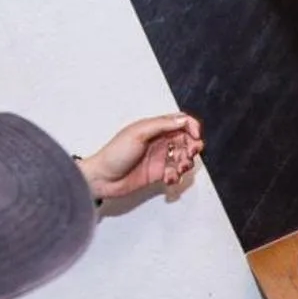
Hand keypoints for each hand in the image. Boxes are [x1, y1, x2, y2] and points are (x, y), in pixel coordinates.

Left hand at [80, 113, 201, 200]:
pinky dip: (176, 176)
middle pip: (185, 140)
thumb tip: (182, 120)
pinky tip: (168, 178)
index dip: (191, 127)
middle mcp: (158, 142)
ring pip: (183, 158)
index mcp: (154, 128)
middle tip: (189, 154)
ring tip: (179, 168)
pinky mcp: (158, 174)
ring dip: (185, 163)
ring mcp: (159, 158)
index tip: (195, 136)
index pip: (180, 122)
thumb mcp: (138, 133)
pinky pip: (175, 173)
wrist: (102, 178)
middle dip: (192, 147)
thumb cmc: (114, 154)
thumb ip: (162, 125)